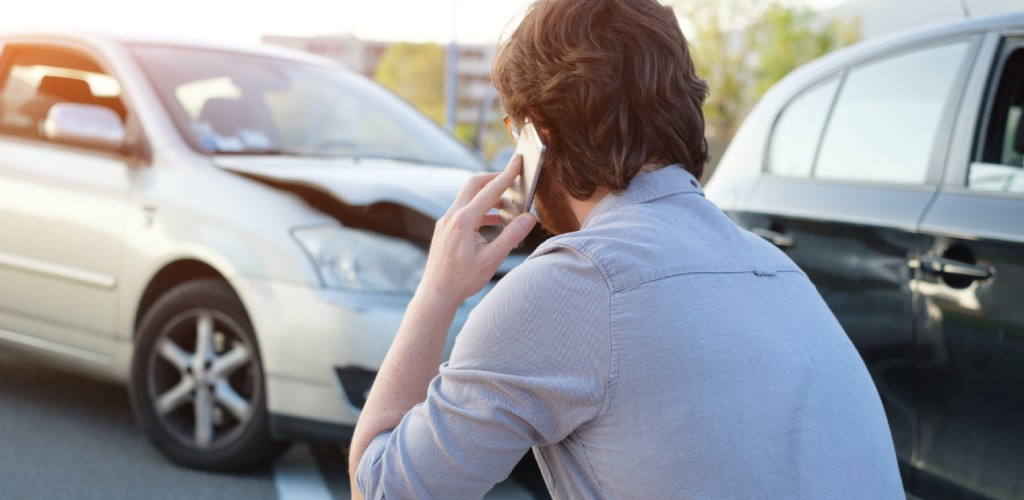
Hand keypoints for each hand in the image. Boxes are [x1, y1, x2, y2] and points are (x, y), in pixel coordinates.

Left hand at [418, 155, 536, 306]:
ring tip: (508, 203)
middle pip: (474, 184)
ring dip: (488, 195)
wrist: (436, 293)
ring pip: (468, 197)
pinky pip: (464, 209)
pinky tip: (494, 220)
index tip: (518, 160)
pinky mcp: (445, 228)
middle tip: (513, 177)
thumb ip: (511, 236)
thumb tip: (529, 217)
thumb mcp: (492, 260)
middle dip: (495, 178)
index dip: (507, 175)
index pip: (490, 190)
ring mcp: (446, 221)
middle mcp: (452, 216)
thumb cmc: (463, 280)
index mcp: (464, 220)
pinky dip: (481, 209)